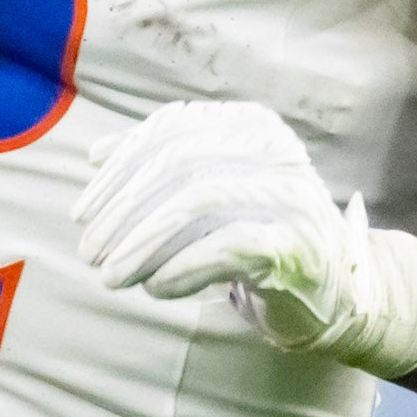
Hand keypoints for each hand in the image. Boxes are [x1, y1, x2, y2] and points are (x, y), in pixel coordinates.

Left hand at [71, 97, 416, 373]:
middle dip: (122, 209)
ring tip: (111, 276)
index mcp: (252, 125)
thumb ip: (162, 168)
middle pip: (179, 161)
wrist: (334, 291)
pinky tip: (157, 287)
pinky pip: (226, 246)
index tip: (83, 213)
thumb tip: (96, 156)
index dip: (118, 170)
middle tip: (90, 252)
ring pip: (198, 199)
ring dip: (142, 242)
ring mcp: (291, 196)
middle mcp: (276, 151)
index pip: (171, 130)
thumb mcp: (212, 192)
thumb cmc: (259, 237)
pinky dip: (181, 267)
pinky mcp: (297, 245)